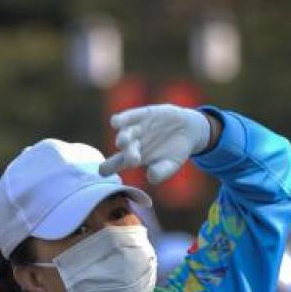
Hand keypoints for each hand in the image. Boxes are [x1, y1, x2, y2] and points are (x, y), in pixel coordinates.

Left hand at [99, 105, 215, 183]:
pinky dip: (123, 118)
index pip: (115, 165)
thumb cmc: (175, 152)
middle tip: (133, 161)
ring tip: (124, 142)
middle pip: (123, 151)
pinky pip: (130, 116)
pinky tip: (116, 122)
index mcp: (132, 159)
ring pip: (125, 133)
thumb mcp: (172, 164)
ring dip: (124, 137)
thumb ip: (162, 172)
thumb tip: (150, 176)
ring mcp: (135, 129)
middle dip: (127, 155)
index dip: (107, 168)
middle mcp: (130, 144)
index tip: (103, 172)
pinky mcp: (142, 114)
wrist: (187, 129)